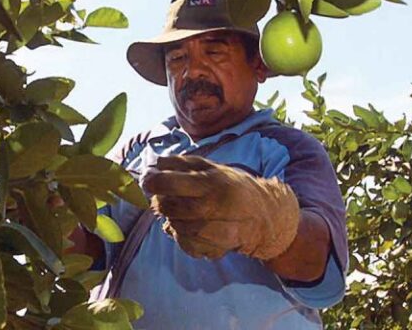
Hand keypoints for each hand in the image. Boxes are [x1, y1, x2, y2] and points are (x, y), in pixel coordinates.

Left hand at [142, 155, 299, 260]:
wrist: (264, 214)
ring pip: (178, 229)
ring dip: (172, 221)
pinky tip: (188, 229)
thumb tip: (154, 164)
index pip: (173, 182)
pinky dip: (181, 238)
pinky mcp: (218, 248)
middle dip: (161, 204)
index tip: (147, 181)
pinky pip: (188, 246)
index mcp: (212, 181)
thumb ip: (182, 163)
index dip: (154, 182)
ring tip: (178, 213)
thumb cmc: (232, 186)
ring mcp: (218, 229)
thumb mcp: (211, 167)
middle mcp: (216, 205)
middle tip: (160, 199)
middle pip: (173, 208)